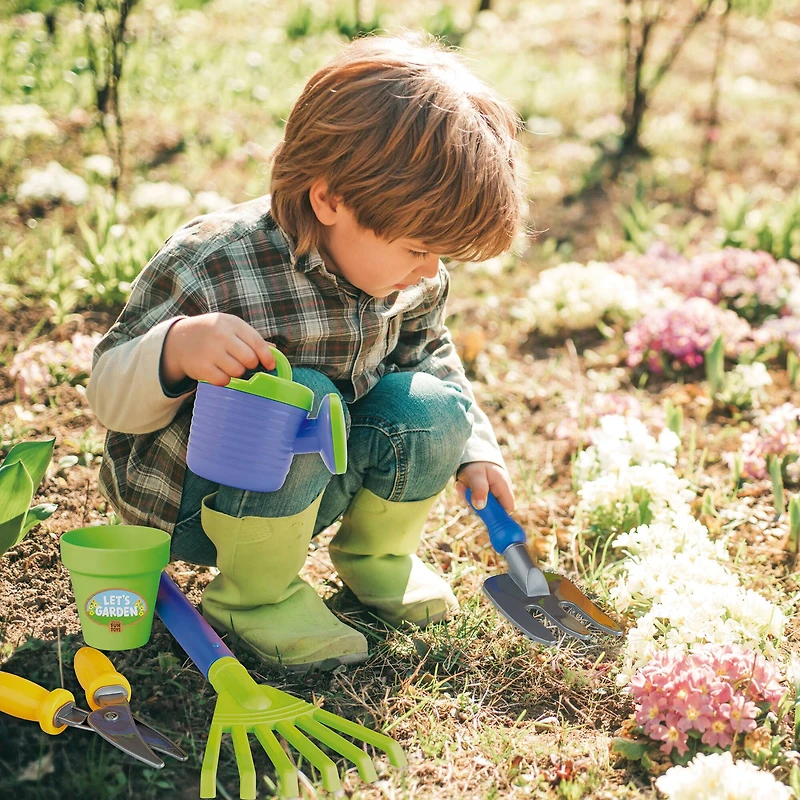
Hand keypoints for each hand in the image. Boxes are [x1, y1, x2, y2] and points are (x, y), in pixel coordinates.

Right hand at [161, 313, 276, 388]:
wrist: (180, 338)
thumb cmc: (214, 333)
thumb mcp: (231, 328)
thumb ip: (252, 339)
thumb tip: (275, 351)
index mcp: (232, 324)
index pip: (257, 342)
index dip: (267, 357)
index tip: (270, 366)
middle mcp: (221, 336)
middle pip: (249, 359)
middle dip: (251, 365)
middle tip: (245, 365)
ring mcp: (210, 351)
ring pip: (237, 371)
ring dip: (237, 373)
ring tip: (230, 366)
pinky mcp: (201, 366)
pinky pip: (223, 380)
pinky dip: (224, 380)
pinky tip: (220, 372)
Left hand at [455, 461, 514, 512]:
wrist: (470, 451)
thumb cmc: (476, 463)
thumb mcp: (476, 475)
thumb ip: (479, 490)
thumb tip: (480, 506)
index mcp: (503, 486)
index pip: (508, 507)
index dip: (498, 514)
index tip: (482, 513)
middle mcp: (499, 492)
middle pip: (492, 509)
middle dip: (475, 503)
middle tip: (465, 491)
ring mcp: (491, 493)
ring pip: (480, 505)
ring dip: (468, 497)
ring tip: (461, 484)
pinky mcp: (482, 494)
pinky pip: (474, 500)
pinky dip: (466, 494)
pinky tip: (461, 484)